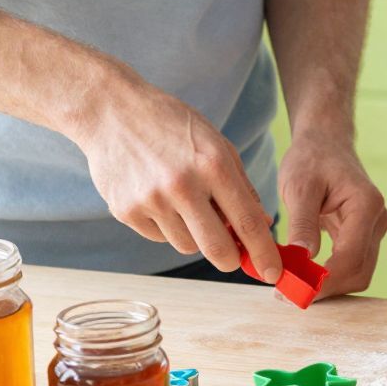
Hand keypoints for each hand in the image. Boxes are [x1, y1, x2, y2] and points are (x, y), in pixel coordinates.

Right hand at [71, 67, 281, 282]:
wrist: (112, 112)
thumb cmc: (173, 127)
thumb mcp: (218, 145)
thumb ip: (242, 187)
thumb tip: (261, 228)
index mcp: (213, 165)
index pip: (247, 222)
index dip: (264, 253)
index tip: (274, 273)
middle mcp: (182, 185)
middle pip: (217, 248)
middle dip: (232, 260)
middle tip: (235, 257)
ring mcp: (150, 200)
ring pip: (187, 245)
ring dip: (197, 237)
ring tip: (189, 206)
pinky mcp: (125, 211)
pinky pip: (159, 237)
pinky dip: (168, 228)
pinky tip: (161, 200)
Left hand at [278, 129, 386, 296]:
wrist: (325, 143)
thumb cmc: (312, 158)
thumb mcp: (300, 186)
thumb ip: (303, 223)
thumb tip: (303, 259)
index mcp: (366, 206)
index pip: (351, 257)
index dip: (324, 280)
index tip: (292, 291)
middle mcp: (377, 220)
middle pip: (359, 271)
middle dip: (326, 288)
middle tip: (287, 294)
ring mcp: (373, 229)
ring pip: (357, 272)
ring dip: (328, 285)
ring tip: (291, 286)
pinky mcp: (362, 235)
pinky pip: (350, 264)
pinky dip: (328, 275)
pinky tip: (302, 275)